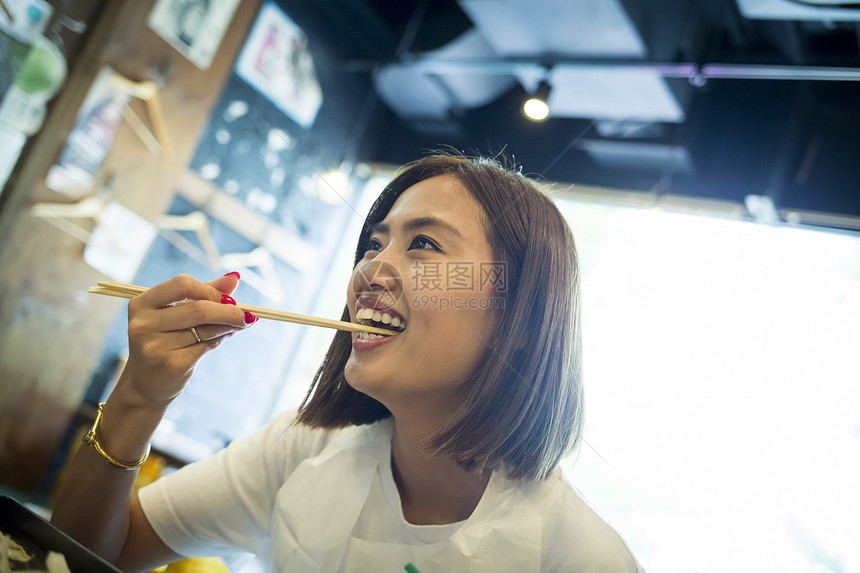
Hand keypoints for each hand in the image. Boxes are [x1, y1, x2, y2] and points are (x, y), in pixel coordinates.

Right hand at [120, 273, 254, 404]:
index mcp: (142, 303)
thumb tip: (234, 277)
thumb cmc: (164, 341)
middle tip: (246, 315)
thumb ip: (203, 293)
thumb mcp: (176, 314)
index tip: (228, 299)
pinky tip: (224, 337)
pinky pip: (207, 346)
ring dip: (229, 326)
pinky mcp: (171, 365)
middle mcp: (144, 324)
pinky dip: (221, 339)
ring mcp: (155, 346)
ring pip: (207, 328)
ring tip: (239, 324)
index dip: (211, 291)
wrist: (146, 383)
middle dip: (229, 311)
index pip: (183, 284)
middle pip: (199, 308)